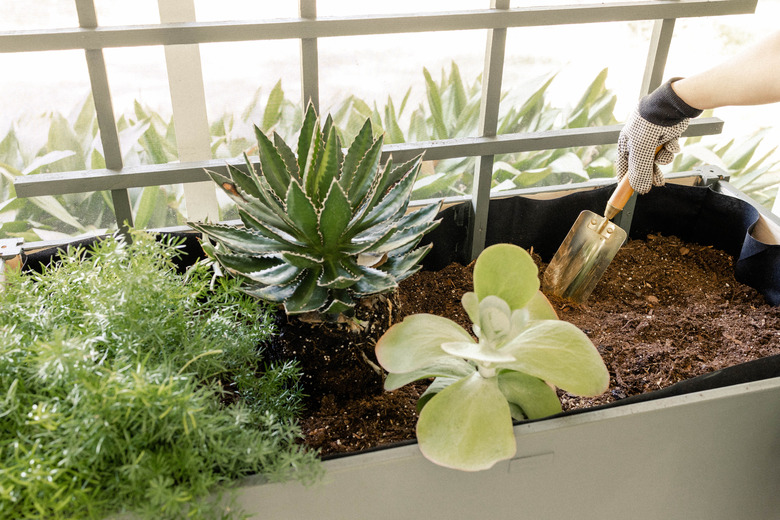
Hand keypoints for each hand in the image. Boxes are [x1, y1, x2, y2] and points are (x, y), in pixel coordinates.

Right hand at [616, 79, 701, 193]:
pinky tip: (672, 143)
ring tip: (666, 157)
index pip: (624, 166)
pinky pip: (668, 149)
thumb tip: (640, 189)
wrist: (670, 105)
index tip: (630, 192)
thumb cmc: (649, 125)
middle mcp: (638, 141)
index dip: (626, 180)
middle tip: (656, 184)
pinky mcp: (667, 134)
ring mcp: (653, 138)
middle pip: (643, 164)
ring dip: (663, 159)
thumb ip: (640, 172)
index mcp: (626, 143)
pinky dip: (671, 149)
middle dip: (650, 173)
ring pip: (657, 158)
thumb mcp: (641, 152)